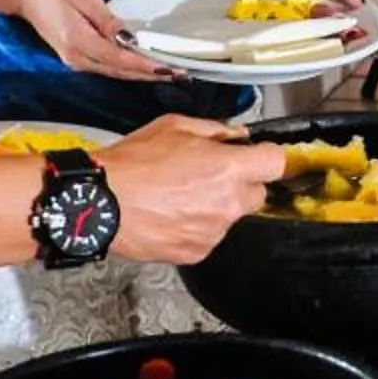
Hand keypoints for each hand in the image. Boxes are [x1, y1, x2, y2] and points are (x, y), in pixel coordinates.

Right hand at [17, 0, 173, 80]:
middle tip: (179, 74)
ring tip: (168, 72)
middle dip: (151, 74)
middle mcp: (78, 59)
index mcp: (80, 43)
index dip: (146, 66)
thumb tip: (129, 38)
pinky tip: (143, 67)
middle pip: (121, 71)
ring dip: (141, 74)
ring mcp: (76, 61)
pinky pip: (108, 67)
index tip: (169, 69)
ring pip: (115, 72)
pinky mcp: (76, 57)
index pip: (120, 59)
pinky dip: (128, 68)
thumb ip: (108, 21)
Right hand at [93, 116, 284, 264]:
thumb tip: (236, 135)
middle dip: (240, 184)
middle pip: (257, 194)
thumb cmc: (132, 165)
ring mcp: (214, 231)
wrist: (100, 203)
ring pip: (231, 217)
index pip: (276, 163)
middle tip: (209, 175)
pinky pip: (209, 236)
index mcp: (228, 168)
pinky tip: (171, 214)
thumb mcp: (174, 126)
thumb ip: (215, 130)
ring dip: (216, 207)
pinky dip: (196, 227)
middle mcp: (228, 203)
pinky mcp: (197, 252)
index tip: (257, 156)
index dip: (266, 157)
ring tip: (179, 195)